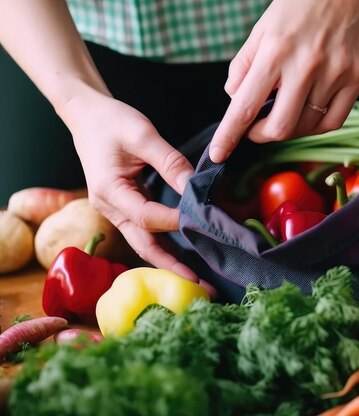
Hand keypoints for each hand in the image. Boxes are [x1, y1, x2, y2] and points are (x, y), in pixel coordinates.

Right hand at [58, 87, 216, 297]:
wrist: (87, 117)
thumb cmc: (112, 121)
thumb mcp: (142, 135)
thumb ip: (170, 162)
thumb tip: (195, 188)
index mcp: (108, 190)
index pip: (146, 216)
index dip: (174, 221)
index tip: (202, 223)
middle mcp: (109, 207)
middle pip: (143, 244)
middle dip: (172, 266)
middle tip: (199, 285)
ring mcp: (115, 211)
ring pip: (144, 243)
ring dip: (169, 262)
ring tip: (196, 281)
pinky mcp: (124, 209)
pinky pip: (145, 233)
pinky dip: (164, 246)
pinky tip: (184, 258)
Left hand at [209, 0, 358, 162]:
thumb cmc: (299, 6)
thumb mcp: (261, 29)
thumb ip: (243, 66)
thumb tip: (235, 100)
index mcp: (274, 51)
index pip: (245, 106)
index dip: (229, 135)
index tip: (219, 155)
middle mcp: (305, 66)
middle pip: (279, 127)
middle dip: (261, 135)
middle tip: (257, 128)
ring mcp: (334, 73)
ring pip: (306, 127)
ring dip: (289, 128)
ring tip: (286, 109)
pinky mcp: (356, 78)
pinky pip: (333, 121)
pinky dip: (316, 126)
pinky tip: (309, 114)